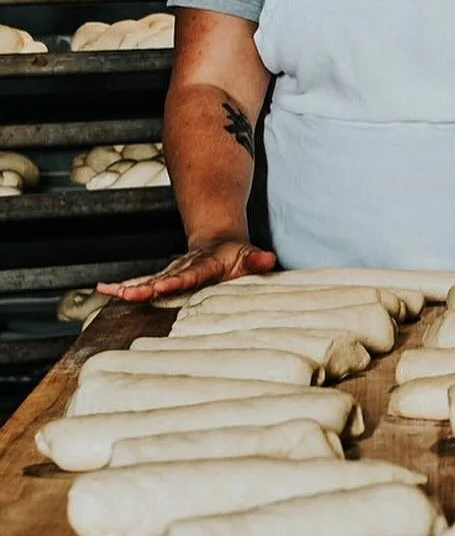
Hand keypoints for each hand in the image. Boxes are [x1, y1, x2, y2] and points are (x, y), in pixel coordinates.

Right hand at [97, 237, 275, 303]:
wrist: (219, 241)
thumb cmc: (237, 255)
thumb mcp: (250, 256)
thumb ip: (257, 259)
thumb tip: (269, 259)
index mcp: (203, 266)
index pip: (189, 275)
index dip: (176, 281)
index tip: (162, 287)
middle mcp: (182, 268)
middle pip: (161, 279)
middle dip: (144, 288)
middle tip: (127, 295)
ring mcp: (171, 272)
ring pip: (147, 280)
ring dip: (128, 287)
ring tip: (106, 291)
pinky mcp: (163, 277)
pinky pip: (142, 283)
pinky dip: (124, 288)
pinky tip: (104, 290)